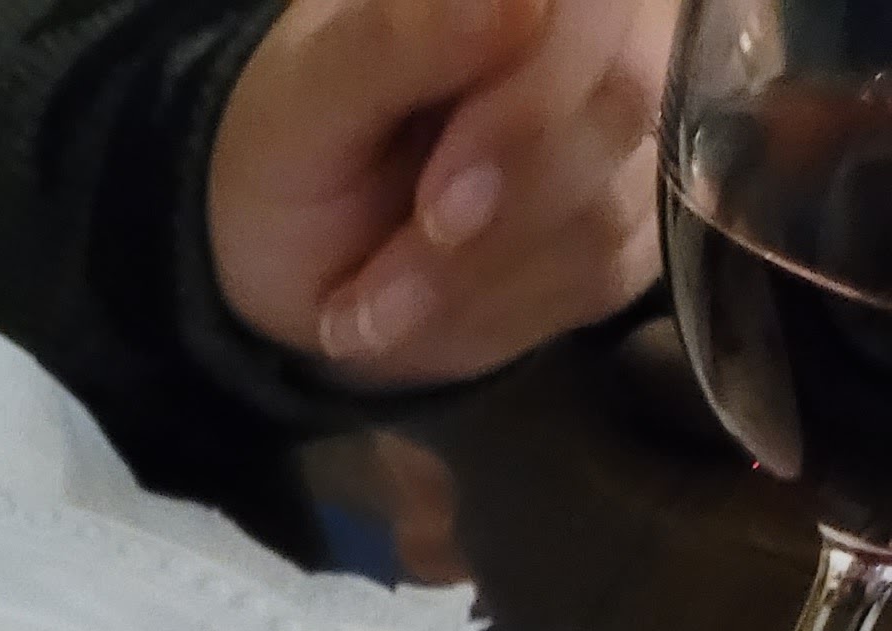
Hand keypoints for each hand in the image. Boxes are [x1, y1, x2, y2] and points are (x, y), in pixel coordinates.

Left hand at [209, 0, 671, 387]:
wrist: (292, 256)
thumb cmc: (293, 146)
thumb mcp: (311, 97)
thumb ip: (400, 38)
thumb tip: (519, 0)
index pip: (596, 8)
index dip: (533, 105)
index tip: (438, 206)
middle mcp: (603, 28)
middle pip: (624, 105)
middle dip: (493, 219)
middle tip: (377, 281)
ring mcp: (621, 128)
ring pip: (610, 208)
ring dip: (474, 281)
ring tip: (372, 302)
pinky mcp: (627, 223)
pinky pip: (602, 275)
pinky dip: (493, 312)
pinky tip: (421, 312)